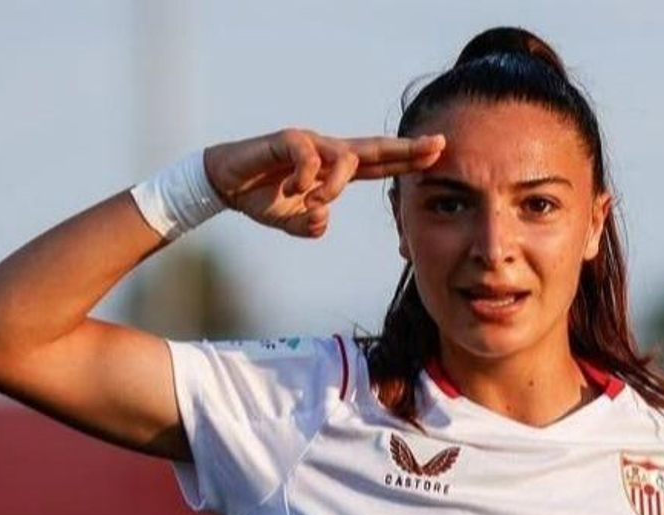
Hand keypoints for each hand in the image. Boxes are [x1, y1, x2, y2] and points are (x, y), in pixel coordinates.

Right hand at [202, 129, 444, 237]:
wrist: (226, 184)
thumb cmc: (263, 198)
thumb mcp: (292, 222)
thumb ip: (311, 225)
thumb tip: (322, 219)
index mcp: (335, 170)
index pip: (379, 164)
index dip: (407, 160)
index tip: (437, 155)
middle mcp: (327, 152)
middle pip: (374, 148)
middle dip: (406, 148)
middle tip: (436, 146)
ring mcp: (308, 143)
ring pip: (342, 158)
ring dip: (335, 185)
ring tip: (314, 201)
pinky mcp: (286, 140)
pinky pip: (307, 156)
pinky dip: (304, 176)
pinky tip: (291, 190)